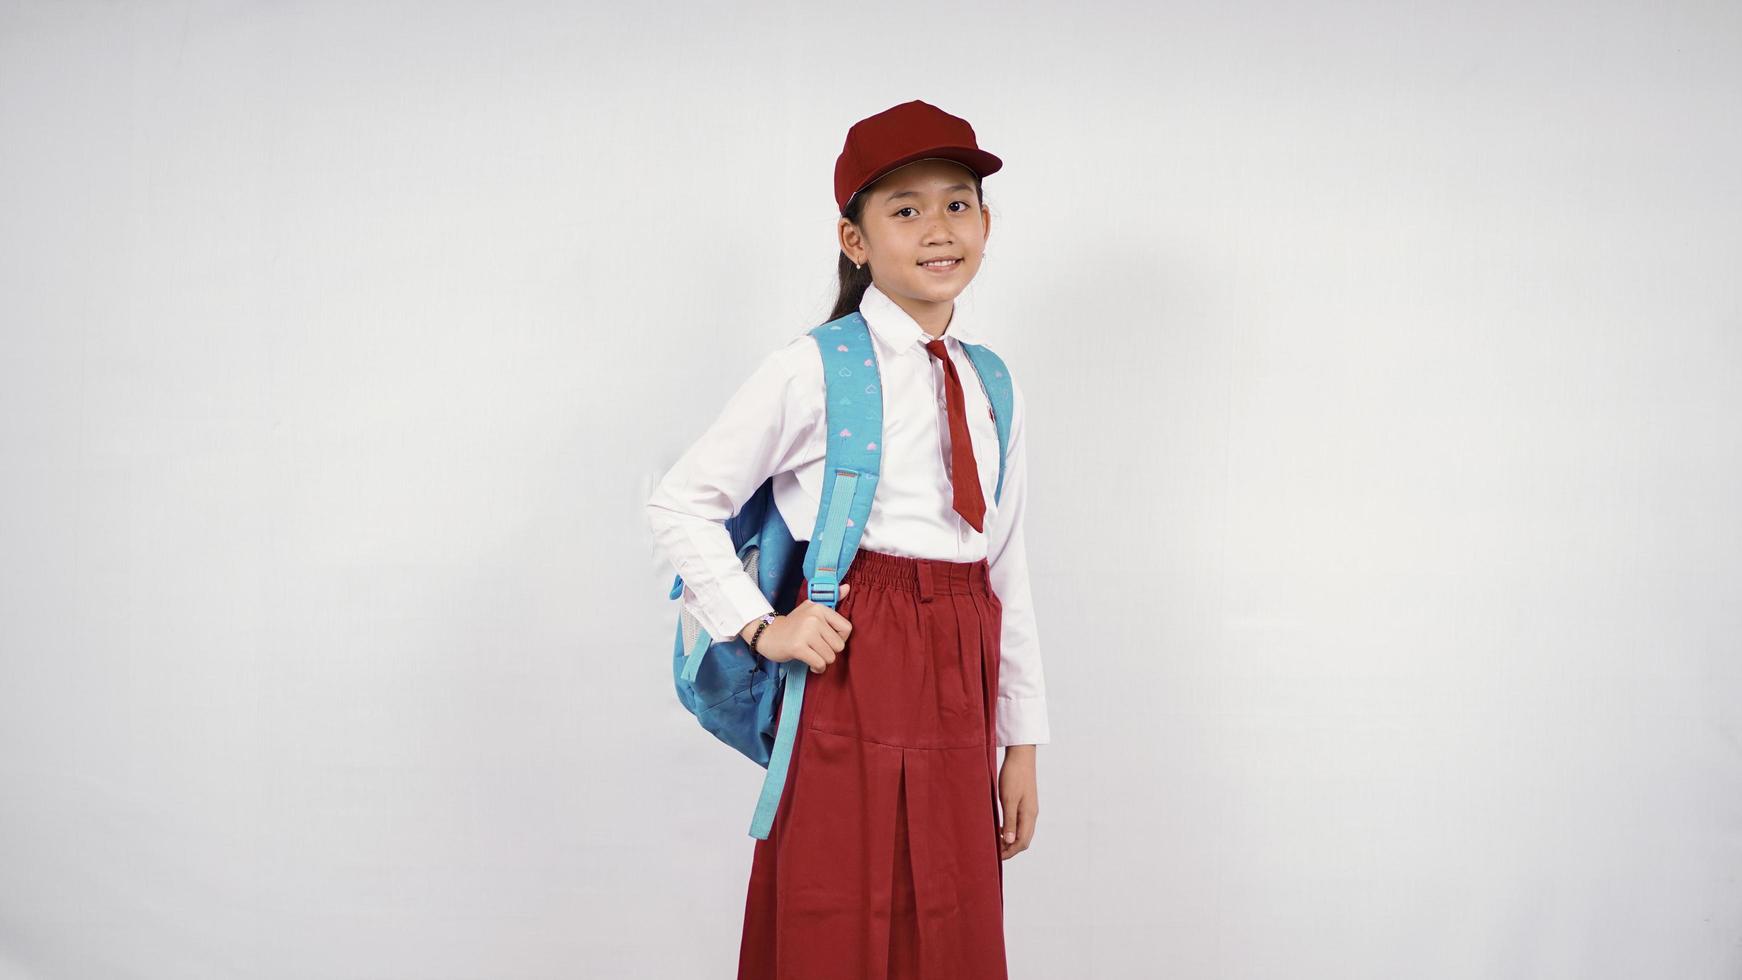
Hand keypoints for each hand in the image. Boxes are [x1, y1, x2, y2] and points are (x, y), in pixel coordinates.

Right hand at [740, 584, 852, 673]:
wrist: (767, 634)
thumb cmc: (793, 625)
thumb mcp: (811, 610)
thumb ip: (832, 600)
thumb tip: (848, 587)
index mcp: (819, 608)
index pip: (846, 628)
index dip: (841, 639)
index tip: (829, 641)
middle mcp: (814, 618)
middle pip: (839, 645)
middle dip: (830, 652)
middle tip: (818, 650)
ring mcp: (806, 632)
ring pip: (830, 656)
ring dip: (823, 662)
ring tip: (814, 657)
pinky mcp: (798, 647)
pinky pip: (819, 663)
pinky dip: (817, 668)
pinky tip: (811, 665)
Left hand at [997, 745, 1037, 859]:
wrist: (1021, 756)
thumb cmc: (1013, 775)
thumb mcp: (1008, 799)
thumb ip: (1009, 821)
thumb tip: (1009, 842)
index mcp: (1029, 815)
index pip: (1022, 842)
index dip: (1010, 852)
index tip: (996, 856)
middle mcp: (1032, 815)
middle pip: (1024, 840)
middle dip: (1010, 849)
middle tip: (994, 852)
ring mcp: (1030, 809)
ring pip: (1022, 832)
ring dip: (1010, 840)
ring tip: (995, 841)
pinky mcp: (1026, 804)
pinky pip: (1020, 824)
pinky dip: (1011, 830)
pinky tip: (1000, 828)